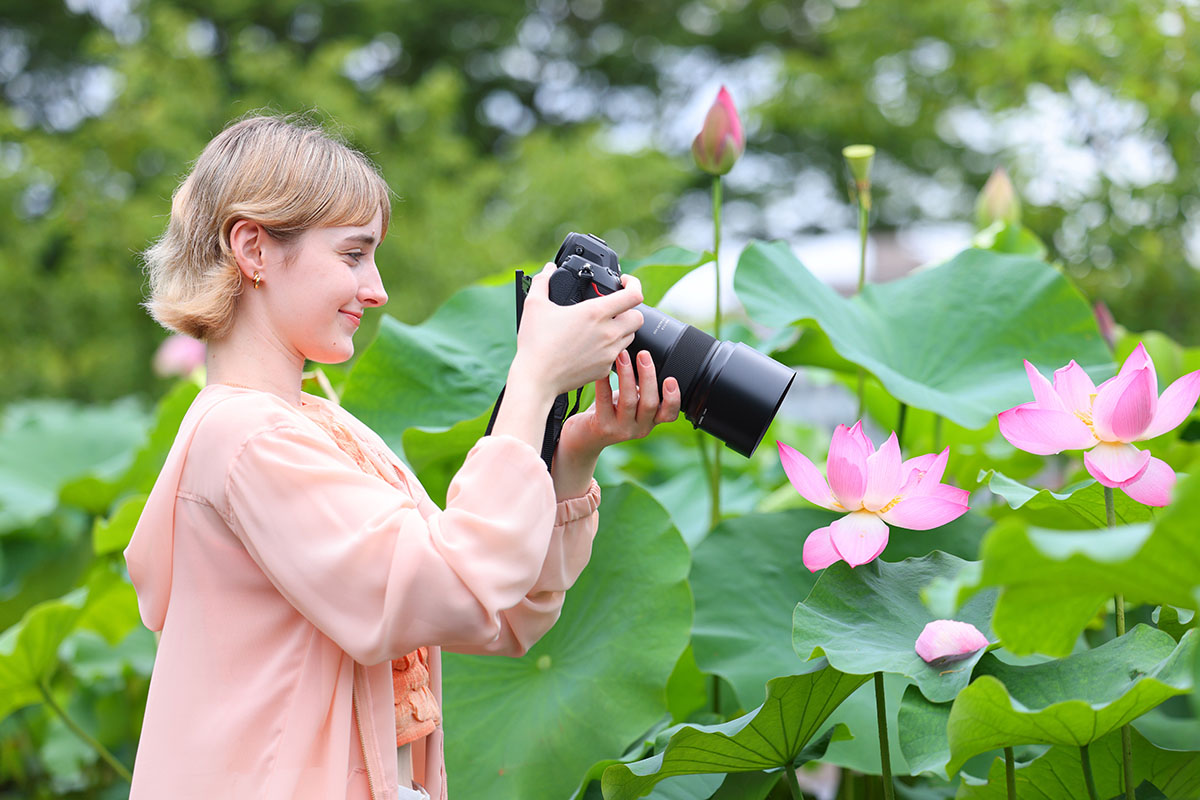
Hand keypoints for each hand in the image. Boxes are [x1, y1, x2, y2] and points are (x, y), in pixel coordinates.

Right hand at [508, 263, 645, 398]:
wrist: (536, 379)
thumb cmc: (536, 343)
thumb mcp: (534, 305)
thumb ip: (543, 281)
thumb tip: (548, 269)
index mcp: (596, 313)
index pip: (634, 295)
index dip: (634, 284)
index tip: (624, 282)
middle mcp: (608, 333)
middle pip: (638, 317)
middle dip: (630, 309)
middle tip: (614, 308)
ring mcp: (609, 353)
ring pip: (631, 336)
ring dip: (622, 329)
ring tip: (603, 326)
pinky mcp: (604, 369)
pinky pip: (617, 355)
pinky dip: (611, 348)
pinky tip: (593, 346)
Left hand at [557, 348, 681, 465]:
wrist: (584, 437)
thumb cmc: (610, 412)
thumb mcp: (631, 403)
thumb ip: (642, 389)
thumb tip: (646, 357)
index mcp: (650, 421)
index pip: (669, 414)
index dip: (673, 399)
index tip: (670, 379)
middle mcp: (639, 428)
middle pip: (649, 403)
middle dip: (647, 377)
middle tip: (643, 355)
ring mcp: (621, 430)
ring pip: (628, 401)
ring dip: (626, 375)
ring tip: (622, 355)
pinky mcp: (602, 427)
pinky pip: (604, 401)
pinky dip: (604, 383)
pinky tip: (602, 370)